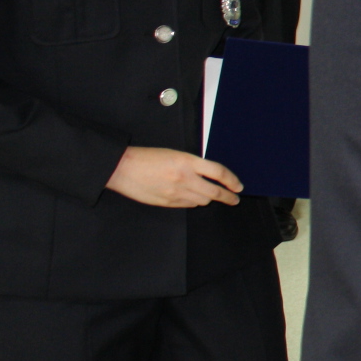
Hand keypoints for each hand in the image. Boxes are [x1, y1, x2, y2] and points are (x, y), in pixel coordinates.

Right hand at [106, 146, 242, 207]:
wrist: (122, 168)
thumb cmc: (147, 157)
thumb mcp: (175, 154)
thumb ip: (193, 166)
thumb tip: (209, 177)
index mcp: (188, 162)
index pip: (219, 173)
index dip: (232, 181)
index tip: (238, 187)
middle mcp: (185, 179)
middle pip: (214, 192)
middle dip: (228, 197)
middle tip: (234, 199)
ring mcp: (176, 193)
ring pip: (202, 201)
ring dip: (209, 199)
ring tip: (212, 196)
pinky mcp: (167, 203)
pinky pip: (188, 205)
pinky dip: (194, 202)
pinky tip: (193, 198)